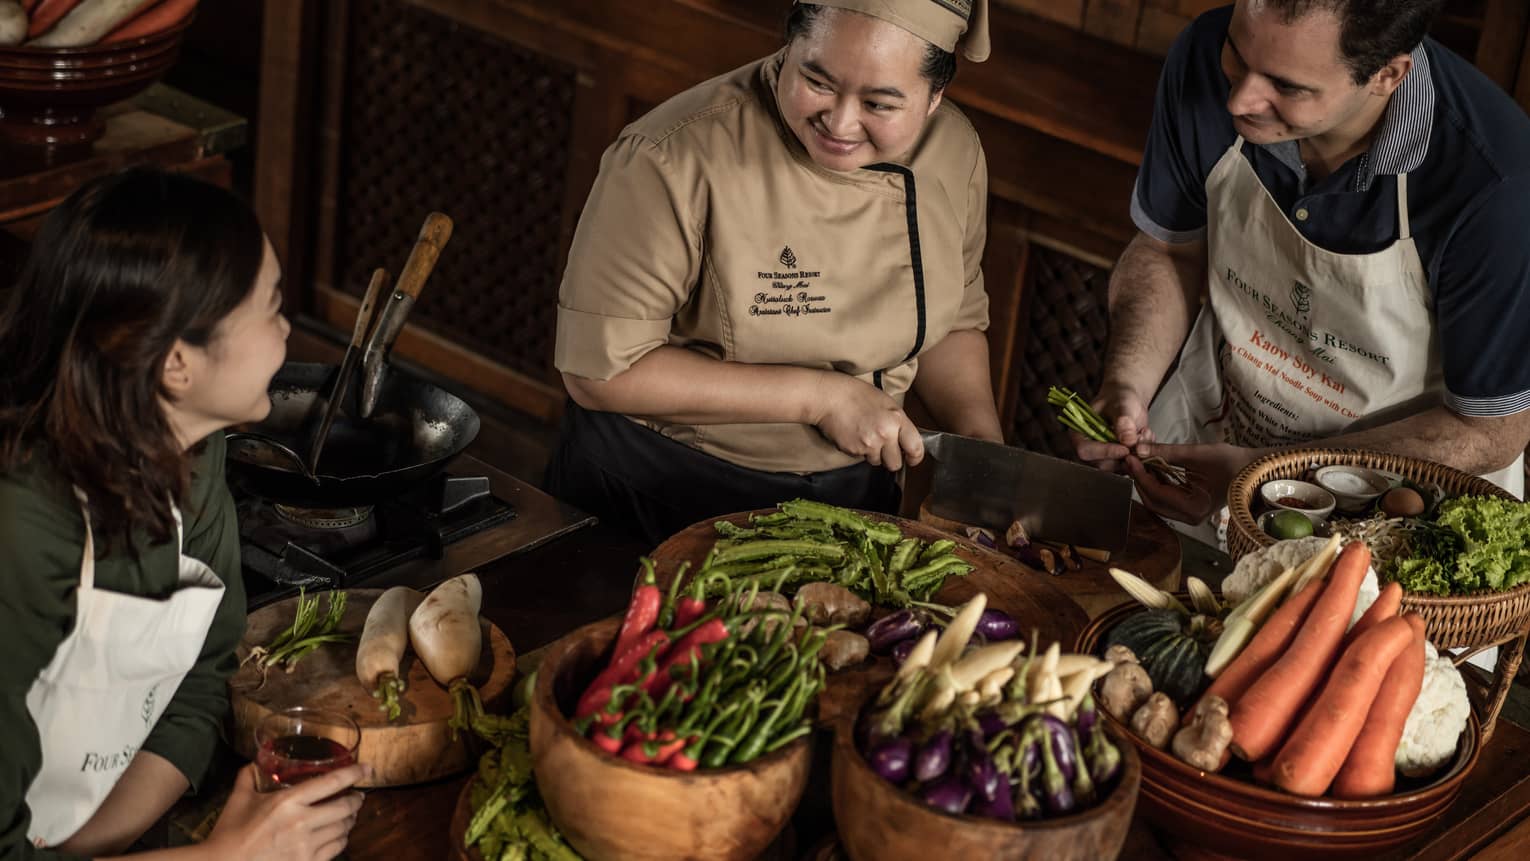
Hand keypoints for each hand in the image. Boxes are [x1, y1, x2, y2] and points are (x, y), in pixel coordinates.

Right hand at [204, 763, 367, 860]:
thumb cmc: (229, 834)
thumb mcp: (239, 799)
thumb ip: (249, 777)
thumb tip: (255, 762)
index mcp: (288, 802)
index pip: (332, 782)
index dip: (355, 773)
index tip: (367, 768)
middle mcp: (302, 823)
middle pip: (345, 807)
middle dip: (356, 800)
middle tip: (357, 796)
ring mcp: (307, 847)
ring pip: (344, 829)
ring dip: (349, 820)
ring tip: (348, 815)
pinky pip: (336, 849)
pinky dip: (341, 840)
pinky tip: (337, 836)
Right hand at [811, 373, 923, 471]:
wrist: (829, 397)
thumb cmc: (856, 395)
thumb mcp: (886, 403)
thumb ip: (898, 422)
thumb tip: (906, 440)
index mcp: (897, 419)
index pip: (915, 448)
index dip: (915, 457)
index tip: (912, 458)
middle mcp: (885, 434)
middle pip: (895, 463)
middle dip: (890, 458)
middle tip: (884, 448)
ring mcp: (869, 444)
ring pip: (877, 462)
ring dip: (873, 454)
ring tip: (865, 436)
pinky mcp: (854, 450)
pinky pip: (861, 458)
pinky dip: (859, 450)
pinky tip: (854, 435)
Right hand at [1071, 384, 1153, 471]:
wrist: (1128, 401)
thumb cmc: (1119, 398)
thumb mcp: (1121, 405)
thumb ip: (1123, 421)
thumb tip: (1128, 440)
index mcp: (1079, 433)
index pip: (1085, 450)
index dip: (1104, 452)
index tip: (1124, 448)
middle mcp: (1089, 448)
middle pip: (1101, 464)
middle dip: (1124, 456)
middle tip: (1140, 441)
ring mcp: (1103, 456)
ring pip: (1118, 468)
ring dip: (1136, 455)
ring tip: (1143, 433)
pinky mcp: (1117, 460)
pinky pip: (1130, 466)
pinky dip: (1142, 455)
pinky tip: (1144, 437)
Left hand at [1126, 441, 1262, 523]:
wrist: (1253, 470)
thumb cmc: (1231, 461)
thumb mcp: (1197, 453)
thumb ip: (1166, 452)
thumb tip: (1137, 449)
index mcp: (1193, 508)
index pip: (1157, 492)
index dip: (1140, 474)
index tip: (1130, 456)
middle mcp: (1190, 518)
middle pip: (1153, 501)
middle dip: (1140, 480)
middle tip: (1131, 458)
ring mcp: (1190, 516)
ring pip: (1157, 502)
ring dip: (1147, 482)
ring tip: (1139, 461)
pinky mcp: (1190, 510)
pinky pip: (1166, 500)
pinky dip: (1157, 485)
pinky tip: (1152, 468)